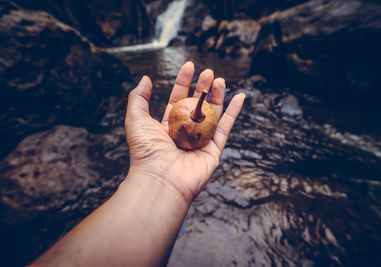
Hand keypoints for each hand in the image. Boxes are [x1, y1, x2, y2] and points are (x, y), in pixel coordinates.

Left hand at [124, 62, 244, 204]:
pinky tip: (239, 97)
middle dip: (202, 87)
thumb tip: (146, 79)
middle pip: (197, 105)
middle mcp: (185, 133)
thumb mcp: (136, 119)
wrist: (161, 179)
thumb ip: (139, 97)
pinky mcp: (214, 150)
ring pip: (213, 114)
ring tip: (219, 79)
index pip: (177, 99)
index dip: (183, 82)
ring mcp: (200, 141)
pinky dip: (234, 112)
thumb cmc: (146, 151)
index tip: (190, 66)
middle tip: (207, 72)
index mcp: (167, 126)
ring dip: (217, 96)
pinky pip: (226, 128)